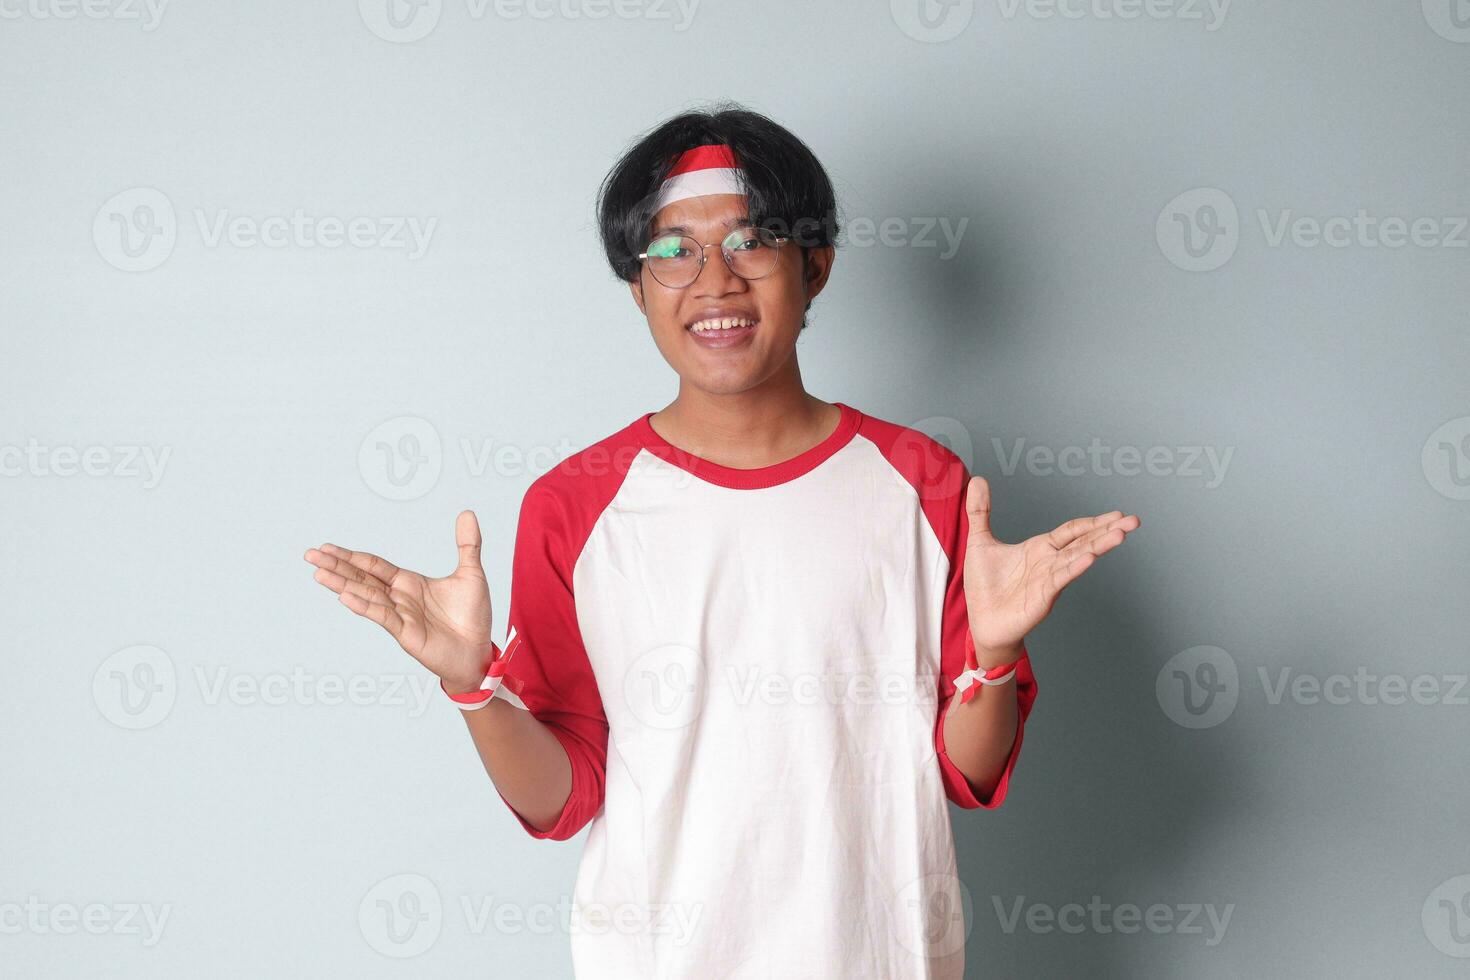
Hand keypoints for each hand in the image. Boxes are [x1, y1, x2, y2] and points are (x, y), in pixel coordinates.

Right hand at [303, 510, 493, 692]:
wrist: (479, 651)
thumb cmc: (473, 616)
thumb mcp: (471, 574)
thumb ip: (467, 545)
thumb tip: (467, 513)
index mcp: (408, 582)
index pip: (373, 566)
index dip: (351, 556)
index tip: (326, 546)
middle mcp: (399, 598)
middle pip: (361, 578)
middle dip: (336, 566)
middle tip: (309, 554)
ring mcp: (400, 616)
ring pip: (366, 596)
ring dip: (342, 584)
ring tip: (318, 573)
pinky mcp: (406, 633)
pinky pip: (382, 617)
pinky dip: (363, 606)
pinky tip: (344, 596)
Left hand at [962, 476, 1139, 664]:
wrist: (982, 623)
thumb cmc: (985, 586)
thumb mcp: (980, 541)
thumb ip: (980, 511)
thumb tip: (977, 479)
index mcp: (1040, 548)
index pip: (1073, 530)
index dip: (1093, 522)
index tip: (1117, 514)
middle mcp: (1050, 562)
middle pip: (1084, 542)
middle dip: (1108, 530)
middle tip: (1134, 520)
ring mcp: (1048, 580)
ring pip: (1078, 558)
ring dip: (1098, 546)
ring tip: (1121, 534)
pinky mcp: (1042, 597)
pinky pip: (1060, 579)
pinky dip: (1074, 568)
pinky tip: (1090, 558)